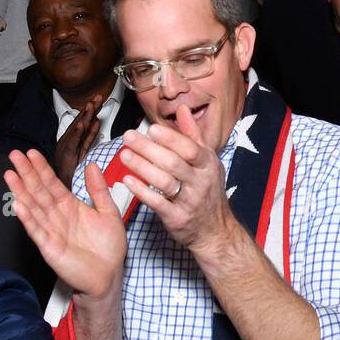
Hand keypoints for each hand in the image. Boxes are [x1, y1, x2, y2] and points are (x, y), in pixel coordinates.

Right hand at [4, 150, 126, 299]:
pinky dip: (28, 219)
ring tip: (10, 175)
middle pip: (39, 192)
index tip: (32, 154)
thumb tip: (91, 165)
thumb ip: (99, 190)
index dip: (42, 169)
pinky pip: (37, 231)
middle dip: (26, 174)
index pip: (52, 184)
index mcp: (71, 207)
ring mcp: (51, 231)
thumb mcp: (108, 212)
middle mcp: (58, 217)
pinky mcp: (50, 247)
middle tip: (14, 156)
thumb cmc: (109, 247)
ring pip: (33, 208)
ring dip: (21, 192)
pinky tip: (19, 205)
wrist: (109, 275)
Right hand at [54, 95, 102, 182]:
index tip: (98, 100)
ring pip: (78, 130)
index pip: (83, 121)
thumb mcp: (81, 151)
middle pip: (81, 122)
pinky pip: (74, 144)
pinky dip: (77, 134)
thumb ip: (87, 137)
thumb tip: (96, 122)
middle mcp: (69, 141)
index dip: (90, 110)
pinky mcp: (67, 156)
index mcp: (72, 139)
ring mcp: (68, 147)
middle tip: (98, 97)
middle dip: (89, 109)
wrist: (59, 186)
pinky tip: (82, 125)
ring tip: (91, 106)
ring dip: (85, 117)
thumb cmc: (68, 172)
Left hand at [113, 105, 234, 251]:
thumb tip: (183, 109)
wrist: (216, 230)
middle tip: (128, 137)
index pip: (189, 148)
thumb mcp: (208, 162)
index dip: (170, 138)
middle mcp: (200, 182)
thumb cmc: (208, 192)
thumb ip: (193, 135)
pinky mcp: (177, 218)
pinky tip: (127, 180)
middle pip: (173, 163)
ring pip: (164, 182)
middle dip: (149, 148)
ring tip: (124, 155)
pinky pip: (157, 203)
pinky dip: (141, 191)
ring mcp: (189, 201)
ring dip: (142, 167)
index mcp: (208, 165)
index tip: (150, 128)